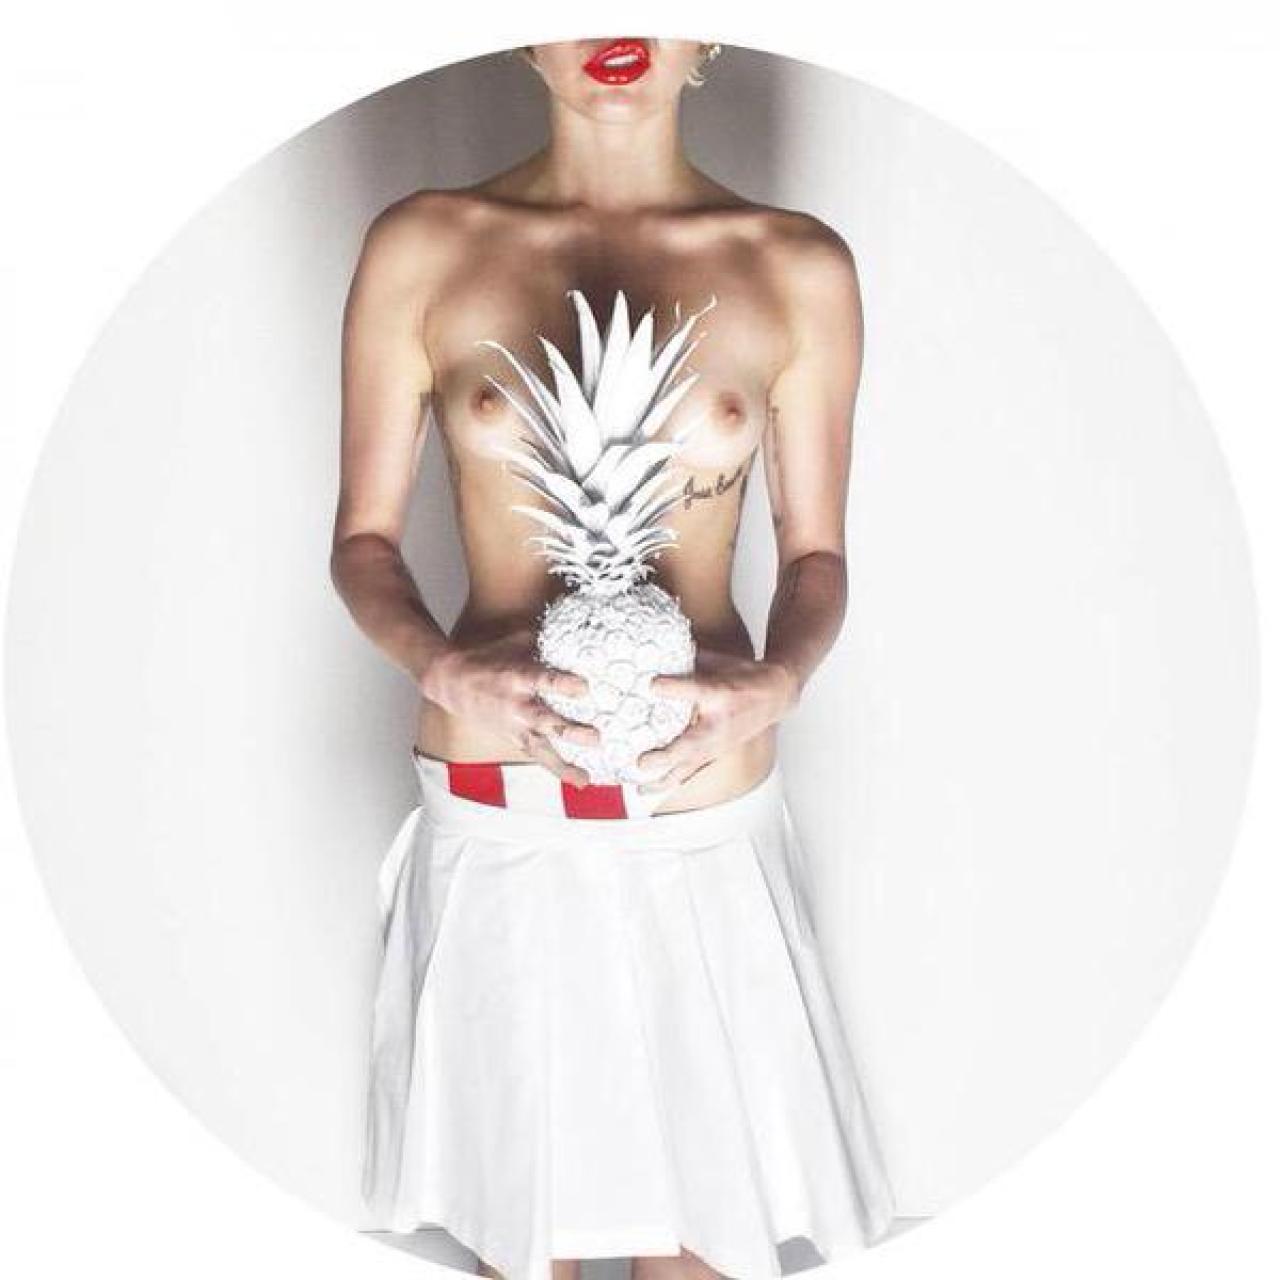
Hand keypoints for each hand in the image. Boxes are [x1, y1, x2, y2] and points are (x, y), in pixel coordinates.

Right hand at [418, 625, 599, 786]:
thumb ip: (545, 638)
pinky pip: (536, 756)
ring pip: (540, 748)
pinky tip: (579, 780)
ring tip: (586, 776)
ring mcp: (513, 725)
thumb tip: (578, 623)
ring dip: (564, 763)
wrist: (449, 681)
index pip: (542, 680)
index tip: (585, 688)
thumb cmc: (487, 657)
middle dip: (571, 731)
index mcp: (517, 677)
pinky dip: (557, 769)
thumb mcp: (514, 642)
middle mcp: (516, 705)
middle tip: (596, 737)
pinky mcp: (512, 738)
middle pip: (545, 721)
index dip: (563, 685)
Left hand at [636, 650, 801, 792]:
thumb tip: (654, 651)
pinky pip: (690, 771)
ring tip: (639, 788)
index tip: (651, 685)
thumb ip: (687, 659)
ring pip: (689, 766)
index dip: (672, 688)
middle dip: (665, 756)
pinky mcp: (715, 753)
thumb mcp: (718, 660)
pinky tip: (650, 790)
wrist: (775, 696)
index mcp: (720, 693)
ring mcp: (718, 744)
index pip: (694, 690)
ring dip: (663, 779)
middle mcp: (718, 723)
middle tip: (641, 761)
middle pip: (690, 743)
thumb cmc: (744, 676)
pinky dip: (669, 782)